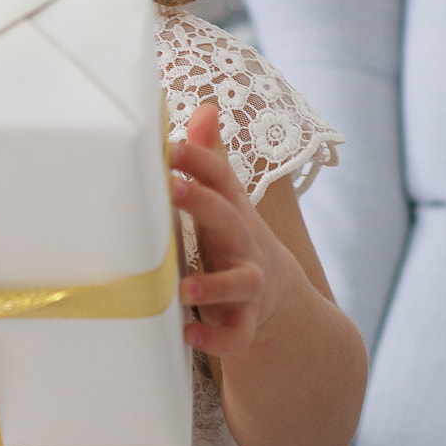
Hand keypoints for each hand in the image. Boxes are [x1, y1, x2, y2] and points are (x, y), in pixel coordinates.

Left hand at [170, 102, 297, 355]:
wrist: (277, 294)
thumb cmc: (233, 237)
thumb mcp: (225, 199)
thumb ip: (211, 157)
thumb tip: (205, 106)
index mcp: (233, 210)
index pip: (222, 176)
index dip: (198, 157)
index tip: (169, 144)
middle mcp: (245, 243)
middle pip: (229, 219)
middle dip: (202, 202)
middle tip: (170, 187)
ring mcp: (250, 283)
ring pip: (240, 283)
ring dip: (214, 285)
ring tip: (183, 290)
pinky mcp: (248, 321)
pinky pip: (238, 334)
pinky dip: (217, 339)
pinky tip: (190, 337)